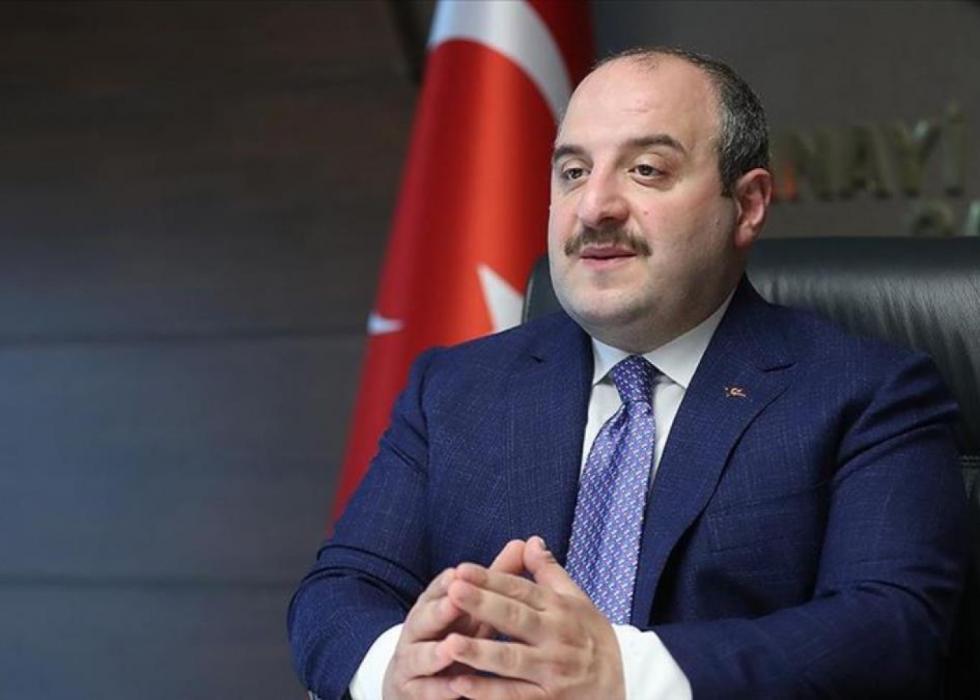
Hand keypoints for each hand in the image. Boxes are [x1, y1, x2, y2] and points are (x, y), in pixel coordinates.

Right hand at [382, 540, 526, 698]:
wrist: (419, 679)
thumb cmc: (457, 634)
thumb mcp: (475, 609)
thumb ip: (496, 579)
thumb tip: (523, 543)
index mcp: (433, 606)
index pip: (438, 590)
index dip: (447, 582)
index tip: (460, 571)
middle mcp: (418, 630)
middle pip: (426, 617)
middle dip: (441, 608)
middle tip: (454, 600)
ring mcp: (411, 661)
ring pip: (421, 655)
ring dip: (435, 652)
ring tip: (451, 647)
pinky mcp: (413, 690)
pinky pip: (425, 691)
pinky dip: (438, 689)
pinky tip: (455, 688)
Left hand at [441, 536, 624, 699]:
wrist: (624, 687)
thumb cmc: (594, 640)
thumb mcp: (579, 601)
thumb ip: (550, 573)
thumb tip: (530, 541)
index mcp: (559, 609)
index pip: (521, 590)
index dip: (491, 580)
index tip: (462, 570)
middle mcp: (556, 638)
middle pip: (515, 619)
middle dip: (483, 605)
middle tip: (453, 591)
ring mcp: (552, 672)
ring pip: (511, 661)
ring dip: (480, 652)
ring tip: (450, 643)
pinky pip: (514, 696)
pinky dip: (488, 692)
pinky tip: (462, 684)